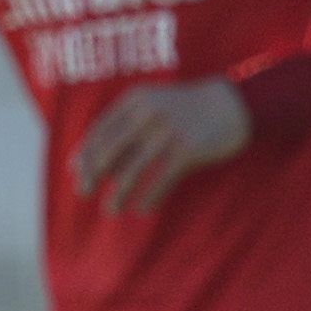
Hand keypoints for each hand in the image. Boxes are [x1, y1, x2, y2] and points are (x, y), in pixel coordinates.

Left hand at [70, 78, 249, 214]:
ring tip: (110, 210)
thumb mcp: (153, 105)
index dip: (85, 153)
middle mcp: (147, 115)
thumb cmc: (186, 108)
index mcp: (135, 101)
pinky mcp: (188, 150)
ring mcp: (168, 133)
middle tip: (83, 192)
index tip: (76, 172)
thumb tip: (91, 162)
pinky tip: (143, 209)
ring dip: (118, 195)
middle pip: (108, 152)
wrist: (235, 102)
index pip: (99, 130)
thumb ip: (125, 126)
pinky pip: (162, 181)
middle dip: (92, 175)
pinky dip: (150, 198)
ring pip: (132, 172)